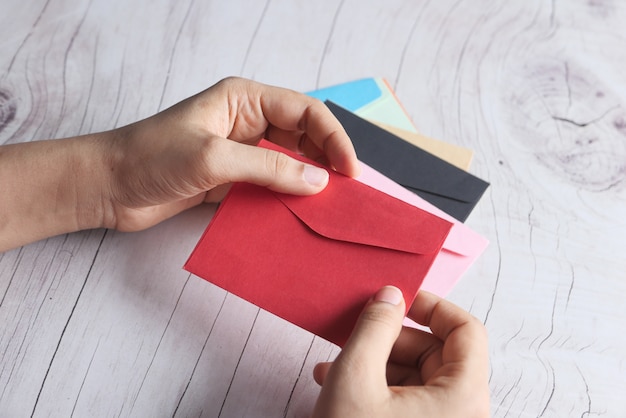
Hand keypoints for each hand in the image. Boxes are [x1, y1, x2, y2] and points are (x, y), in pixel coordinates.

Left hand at [0, 77, 359, 250]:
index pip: (304, 112)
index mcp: (243, 100)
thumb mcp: (213, 158)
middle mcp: (246, 122)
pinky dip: (286, 200)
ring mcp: (240, 153)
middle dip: (326, 159)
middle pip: (302, 137)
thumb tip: (319, 181)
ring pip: (289, 164)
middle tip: (346, 191)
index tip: (348, 170)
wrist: (108, 187)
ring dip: (308, 182)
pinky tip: (299, 216)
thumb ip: (269, 168)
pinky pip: (270, 187)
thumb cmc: (150, 157)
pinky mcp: (231, 181)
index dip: (332, 137)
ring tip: (328, 206)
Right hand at [312, 287, 489, 417]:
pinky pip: (408, 400)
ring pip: (418, 376)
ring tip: (335, 363)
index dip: (433, 307)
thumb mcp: (355, 376)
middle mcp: (462, 415)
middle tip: (358, 333)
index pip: (467, 331)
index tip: (401, 299)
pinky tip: (338, 384)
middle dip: (393, 338)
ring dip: (378, 362)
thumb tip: (390, 295)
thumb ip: (375, 327)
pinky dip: (377, 386)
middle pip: (437, 353)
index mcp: (462, 399)